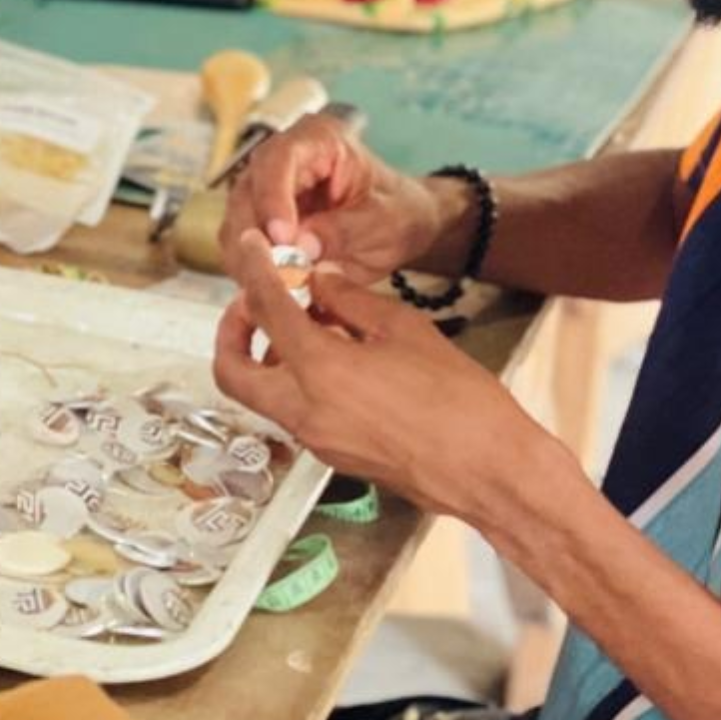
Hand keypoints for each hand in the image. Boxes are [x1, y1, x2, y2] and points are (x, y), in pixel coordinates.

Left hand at [213, 229, 537, 519]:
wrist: (487, 470)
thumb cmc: (458, 401)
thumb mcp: (405, 330)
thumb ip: (352, 302)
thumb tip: (320, 282)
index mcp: (320, 370)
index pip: (267, 311)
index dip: (254, 273)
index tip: (250, 250)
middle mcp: (304, 410)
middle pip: (232, 371)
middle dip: (232, 332)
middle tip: (254, 302)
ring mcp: (315, 439)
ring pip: (261, 395)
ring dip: (266, 356)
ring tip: (306, 325)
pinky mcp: (333, 454)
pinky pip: (293, 411)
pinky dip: (295, 379)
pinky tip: (334, 358)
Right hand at [221, 115, 442, 285]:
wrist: (400, 227)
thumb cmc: (397, 212)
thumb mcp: (383, 221)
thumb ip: (345, 230)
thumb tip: (301, 247)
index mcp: (318, 139)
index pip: (279, 159)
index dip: (274, 198)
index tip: (283, 237)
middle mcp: (281, 160)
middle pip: (246, 193)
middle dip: (257, 238)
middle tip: (276, 275)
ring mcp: (264, 192)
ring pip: (235, 225)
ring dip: (251, 261)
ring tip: (279, 289)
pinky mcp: (258, 225)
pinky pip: (240, 250)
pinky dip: (253, 273)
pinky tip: (275, 291)